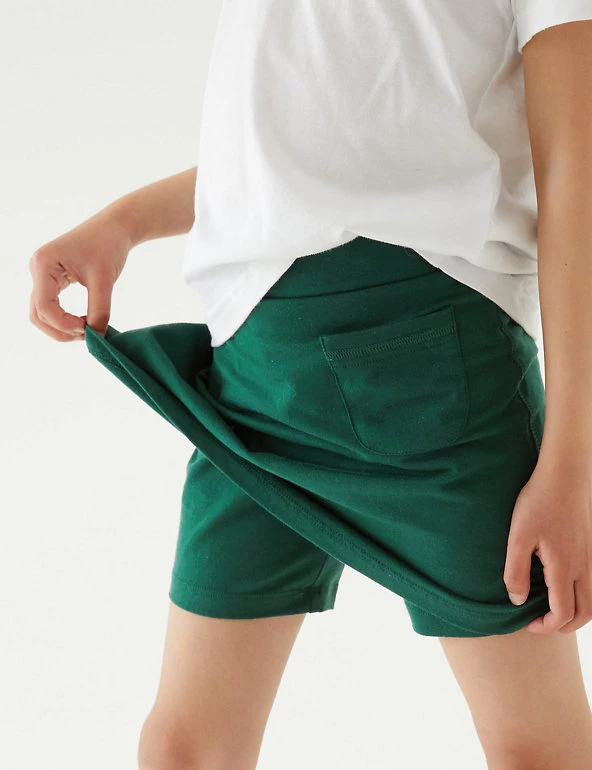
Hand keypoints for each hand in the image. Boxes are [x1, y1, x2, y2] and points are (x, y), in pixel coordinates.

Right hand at [29, 208, 132, 340]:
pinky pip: (51, 306)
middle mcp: (37, 270)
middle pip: (38, 314)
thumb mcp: (104, 281)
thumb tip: (96, 337)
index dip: (64, 324)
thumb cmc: (109, 246)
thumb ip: (99, 311)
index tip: (88, 329)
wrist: (115, 227)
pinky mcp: (52, 279)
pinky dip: (65, 319)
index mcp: (44, 264)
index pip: (45, 307)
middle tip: (88, 335)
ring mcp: (43, 275)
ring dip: (62, 328)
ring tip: (88, 330)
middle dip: (61, 330)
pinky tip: (84, 322)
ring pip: (42, 314)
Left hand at [504, 455, 591, 633]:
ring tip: (555, 607)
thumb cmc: (539, 503)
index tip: (528, 623)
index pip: (563, 614)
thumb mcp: (518, 537)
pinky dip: (584, 594)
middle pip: (585, 613)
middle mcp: (585, 568)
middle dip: (564, 625)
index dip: (546, 626)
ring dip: (577, 611)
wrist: (565, 474)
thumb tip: (517, 600)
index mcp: (565, 569)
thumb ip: (515, 572)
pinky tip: (564, 583)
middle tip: (542, 622)